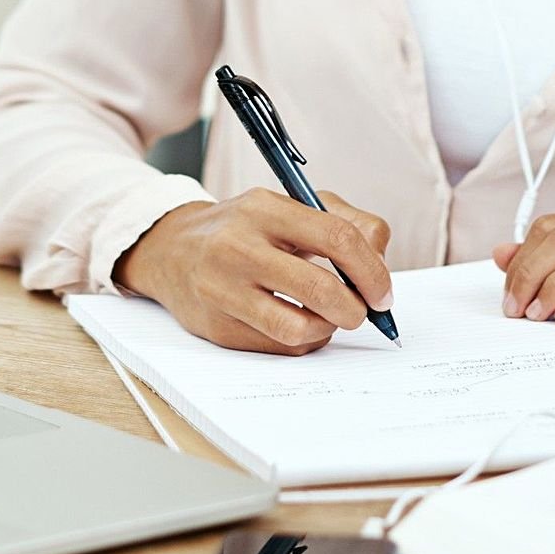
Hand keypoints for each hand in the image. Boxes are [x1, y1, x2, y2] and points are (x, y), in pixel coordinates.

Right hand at [115, 188, 394, 355]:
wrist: (172, 251)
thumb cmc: (245, 229)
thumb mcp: (289, 206)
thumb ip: (345, 221)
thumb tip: (380, 261)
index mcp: (264, 208)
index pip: (336, 237)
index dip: (371, 271)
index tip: (382, 292)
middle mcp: (238, 247)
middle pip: (320, 289)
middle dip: (355, 309)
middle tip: (360, 312)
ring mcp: (223, 290)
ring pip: (299, 328)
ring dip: (327, 329)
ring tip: (326, 317)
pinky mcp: (217, 327)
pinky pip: (278, 348)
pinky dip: (302, 341)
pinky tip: (298, 325)